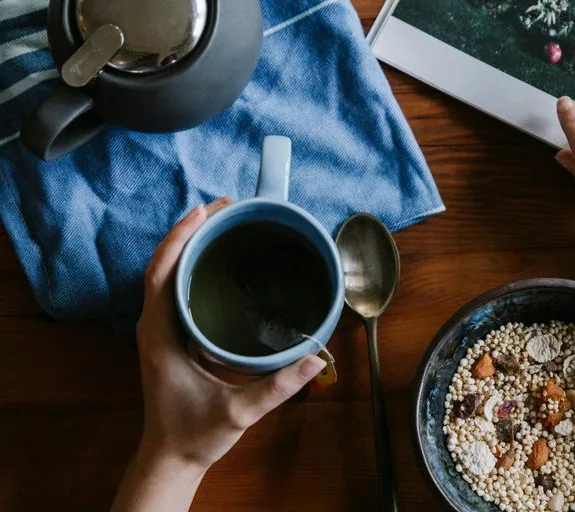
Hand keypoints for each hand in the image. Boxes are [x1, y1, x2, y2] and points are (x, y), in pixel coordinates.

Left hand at [134, 197, 324, 471]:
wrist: (172, 457)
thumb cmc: (196, 434)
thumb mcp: (239, 412)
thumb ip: (277, 387)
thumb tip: (316, 359)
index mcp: (161, 336)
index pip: (161, 274)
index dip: (180, 238)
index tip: (205, 211)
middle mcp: (155, 326)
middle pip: (164, 264)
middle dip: (191, 230)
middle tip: (226, 207)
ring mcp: (161, 330)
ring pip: (168, 274)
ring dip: (191, 245)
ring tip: (224, 222)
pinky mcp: (171, 336)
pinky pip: (177, 289)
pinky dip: (194, 266)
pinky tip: (219, 259)